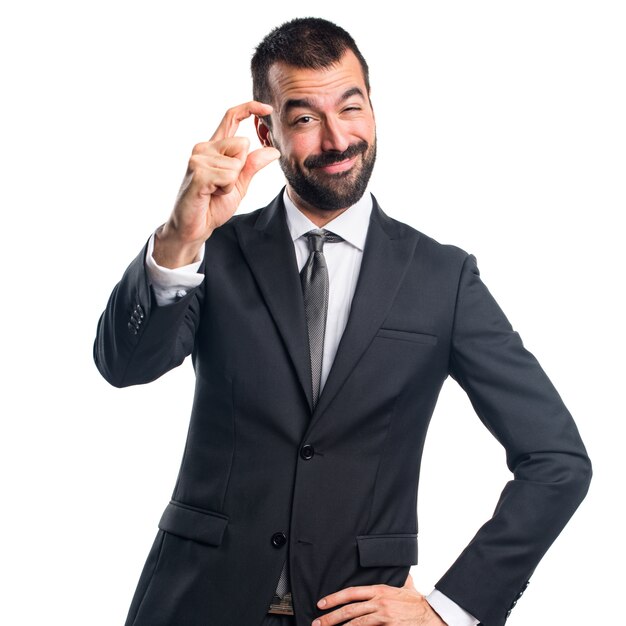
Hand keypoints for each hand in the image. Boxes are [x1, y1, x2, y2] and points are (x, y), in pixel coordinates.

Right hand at [153, 101, 280, 267]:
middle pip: (242, 144)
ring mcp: (198, 158)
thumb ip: (253, 166)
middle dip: (241, 168)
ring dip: (232, 183)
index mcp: (214, 148)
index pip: (231, 118)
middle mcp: (204, 148)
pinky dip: (226, 189)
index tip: (267, 109)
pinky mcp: (197, 172)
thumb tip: (273, 151)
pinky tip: (211, 194)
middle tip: (223, 185)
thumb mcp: (239, 185)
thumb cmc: (212, 206)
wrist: (194, 227)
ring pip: (237, 163)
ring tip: (215, 191)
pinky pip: (228, 176)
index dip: (249, 109)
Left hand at [312, 574, 446, 625]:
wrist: (433, 616)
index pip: (352, 592)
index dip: (335, 598)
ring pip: (355, 623)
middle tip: (317, 622)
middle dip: (331, 617)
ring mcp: (383, 615)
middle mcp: (379, 601)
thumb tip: (403, 573)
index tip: (322, 603)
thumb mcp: (408, 588)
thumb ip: (402, 581)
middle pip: (349, 609)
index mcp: (380, 590)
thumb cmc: (419, 604)